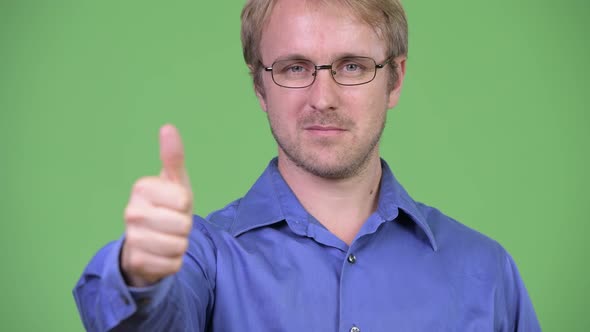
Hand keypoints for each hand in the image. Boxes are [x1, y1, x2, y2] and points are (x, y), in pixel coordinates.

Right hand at [120, 124, 192, 286]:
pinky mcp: (137, 262)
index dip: (186, 205)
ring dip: (180, 245)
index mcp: (141, 188)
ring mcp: (132, 238)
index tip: (174, 205)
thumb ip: (172, 157)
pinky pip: (173, 264)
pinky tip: (161, 254)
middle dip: (184, 226)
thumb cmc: (166, 206)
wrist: (146, 242)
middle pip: (183, 225)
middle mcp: (131, 212)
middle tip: (172, 223)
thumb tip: (168, 127)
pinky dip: (173, 262)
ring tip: (167, 238)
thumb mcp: (173, 182)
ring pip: (179, 246)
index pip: (184, 200)